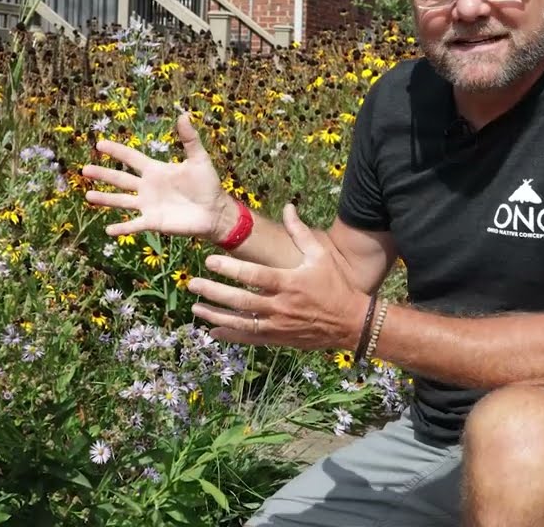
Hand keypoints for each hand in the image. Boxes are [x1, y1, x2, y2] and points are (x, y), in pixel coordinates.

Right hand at [83, 112, 236, 241]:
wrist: (215, 212)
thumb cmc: (208, 185)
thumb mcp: (199, 159)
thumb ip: (190, 139)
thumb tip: (184, 114)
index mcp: (156, 170)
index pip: (131, 158)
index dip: (116, 151)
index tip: (99, 144)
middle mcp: (147, 187)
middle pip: (120, 179)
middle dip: (103, 174)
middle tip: (85, 169)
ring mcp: (148, 205)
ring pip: (121, 201)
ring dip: (105, 199)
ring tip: (88, 196)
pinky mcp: (153, 222)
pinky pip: (134, 225)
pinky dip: (122, 228)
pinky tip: (108, 229)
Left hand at [187, 203, 368, 349]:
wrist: (351, 322)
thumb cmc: (335, 284)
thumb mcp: (321, 255)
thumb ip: (300, 232)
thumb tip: (287, 206)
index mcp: (289, 282)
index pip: (253, 275)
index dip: (230, 268)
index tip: (208, 261)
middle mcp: (280, 305)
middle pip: (240, 300)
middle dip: (213, 292)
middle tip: (192, 284)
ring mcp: (278, 325)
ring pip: (240, 322)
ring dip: (216, 315)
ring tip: (195, 308)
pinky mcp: (279, 338)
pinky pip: (250, 338)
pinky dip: (231, 336)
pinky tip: (213, 331)